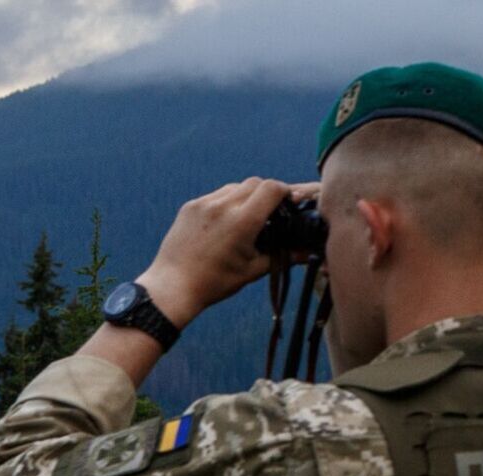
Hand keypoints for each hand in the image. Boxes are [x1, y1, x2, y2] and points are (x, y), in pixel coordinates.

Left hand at [136, 177, 291, 326]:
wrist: (173, 285)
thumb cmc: (215, 282)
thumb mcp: (254, 271)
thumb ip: (284, 257)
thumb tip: (308, 254)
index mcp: (242, 221)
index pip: (272, 188)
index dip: (287, 191)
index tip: (292, 201)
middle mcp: (223, 206)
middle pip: (256, 183)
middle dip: (269, 193)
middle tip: (275, 211)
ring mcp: (204, 203)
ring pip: (236, 187)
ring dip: (248, 196)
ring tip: (251, 218)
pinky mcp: (191, 206)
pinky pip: (217, 195)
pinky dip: (229, 202)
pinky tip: (229, 222)